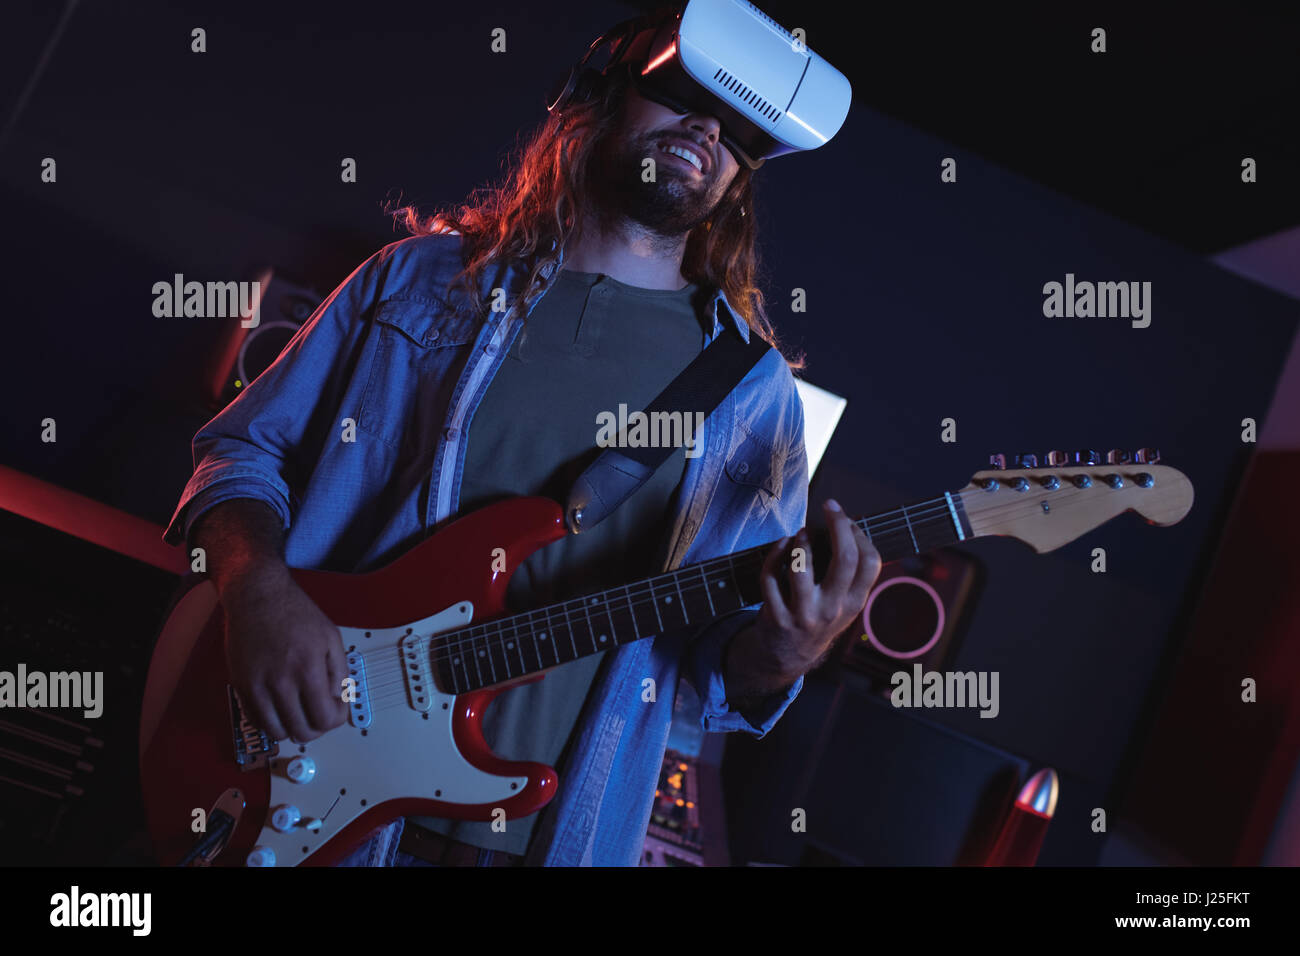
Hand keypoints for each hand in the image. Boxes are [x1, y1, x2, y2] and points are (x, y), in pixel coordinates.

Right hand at [221, 564, 348, 741]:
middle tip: (318, 712)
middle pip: (302, 732)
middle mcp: (281, 681)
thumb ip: (338, 672)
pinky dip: (271, 721)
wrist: (257, 597)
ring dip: (292, 727)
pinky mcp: (240, 686)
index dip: (336, 719)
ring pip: (277, 732)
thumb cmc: (296, 613)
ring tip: (299, 710)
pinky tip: (280, 706)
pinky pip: (256, 721)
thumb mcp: (330, 637)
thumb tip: (337, 701)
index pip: (325, 719)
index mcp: (308, 669)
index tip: (336, 708)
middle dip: (316, 727)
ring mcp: (257, 686)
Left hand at [751, 498, 880, 678]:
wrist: (786, 657)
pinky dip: (775, 554)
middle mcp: (833, 609)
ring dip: (801, 541)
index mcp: (854, 603)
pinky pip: (770, 576)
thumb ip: (847, 575)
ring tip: (801, 534)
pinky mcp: (776, 616)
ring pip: (802, 566)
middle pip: (844, 558)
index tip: (847, 520)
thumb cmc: (818, 618)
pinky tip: (782, 545)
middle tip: (830, 506)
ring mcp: (804, 614)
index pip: (870, 562)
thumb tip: (843, 525)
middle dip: (838, 524)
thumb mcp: (843, 605)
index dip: (860, 534)